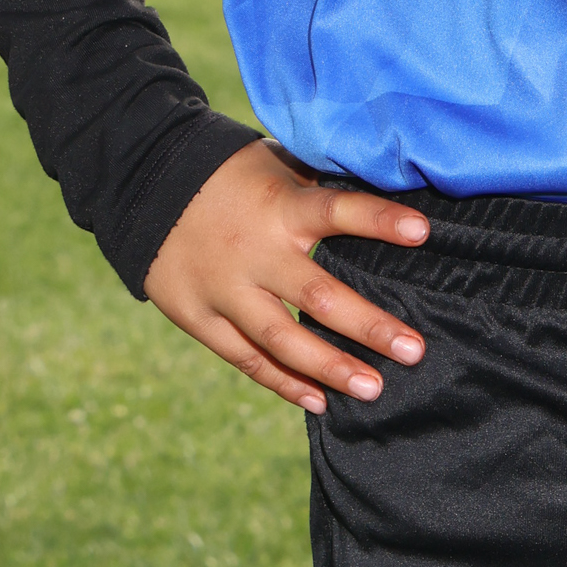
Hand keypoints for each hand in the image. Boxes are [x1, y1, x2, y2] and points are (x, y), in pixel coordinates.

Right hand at [143, 138, 428, 413]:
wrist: (142, 184)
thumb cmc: (230, 173)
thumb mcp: (276, 164)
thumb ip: (319, 187)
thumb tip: (384, 190)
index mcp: (280, 206)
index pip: (338, 210)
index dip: (381, 221)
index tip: (424, 232)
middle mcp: (255, 252)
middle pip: (318, 295)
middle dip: (368, 326)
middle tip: (413, 350)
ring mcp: (225, 290)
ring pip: (282, 339)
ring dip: (330, 368)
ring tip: (373, 388)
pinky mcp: (199, 317)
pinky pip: (246, 358)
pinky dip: (283, 382)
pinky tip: (319, 402)